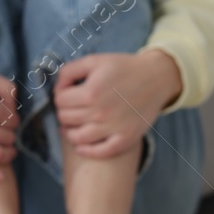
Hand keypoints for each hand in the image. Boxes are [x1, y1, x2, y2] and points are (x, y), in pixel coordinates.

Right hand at [0, 51, 18, 181]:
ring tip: (9, 152)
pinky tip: (0, 177)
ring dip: (6, 155)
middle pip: (6, 138)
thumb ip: (6, 88)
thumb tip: (14, 106)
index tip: (8, 120)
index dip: (13, 120)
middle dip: (10, 136)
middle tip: (6, 134)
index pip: (13, 121)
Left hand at [52, 51, 180, 159]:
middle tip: (72, 108)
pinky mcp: (125, 139)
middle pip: (66, 119)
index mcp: (91, 92)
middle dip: (64, 112)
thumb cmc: (123, 68)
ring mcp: (113, 128)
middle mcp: (100, 112)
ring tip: (74, 124)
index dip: (60, 96)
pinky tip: (81, 145)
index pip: (60, 101)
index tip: (68, 94)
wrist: (155, 78)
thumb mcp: (94, 60)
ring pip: (77, 138)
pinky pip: (100, 152)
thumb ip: (69, 71)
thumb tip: (57, 89)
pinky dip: (87, 151)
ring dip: (70, 131)